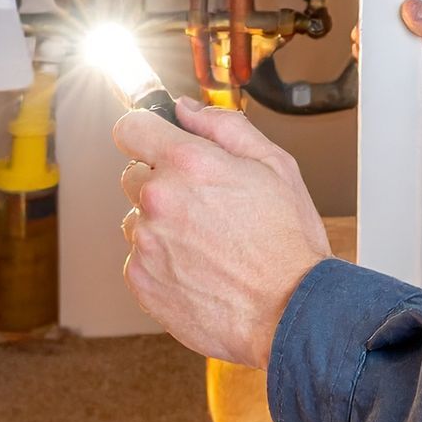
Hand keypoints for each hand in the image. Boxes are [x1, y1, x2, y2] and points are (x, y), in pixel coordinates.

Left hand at [113, 103, 329, 367]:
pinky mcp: (141, 280)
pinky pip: (138, 258)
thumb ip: (224, 127)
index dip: (146, 131)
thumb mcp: (275, 165)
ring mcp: (146, 242)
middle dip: (163, 181)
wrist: (289, 312)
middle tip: (205, 203)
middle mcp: (159, 199)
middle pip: (134, 175)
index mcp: (189, 163)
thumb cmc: (288, 243)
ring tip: (207, 242)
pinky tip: (199, 267)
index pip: (132, 128)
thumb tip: (187, 109)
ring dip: (162, 224)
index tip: (154, 139)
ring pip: (138, 219)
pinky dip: (161, 260)